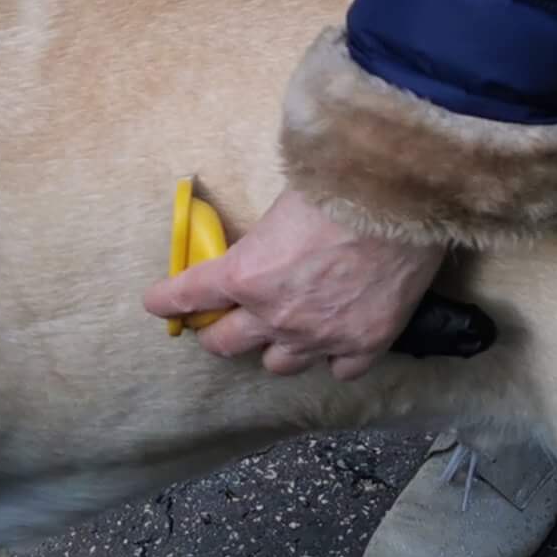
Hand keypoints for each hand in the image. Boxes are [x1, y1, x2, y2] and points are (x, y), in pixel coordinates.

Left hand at [139, 189, 443, 380]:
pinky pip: (336, 371)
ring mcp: (319, 337)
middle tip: (220, 322)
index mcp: (244, 274)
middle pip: (224, 344)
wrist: (400, 201)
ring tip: (281, 332)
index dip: (166, 301)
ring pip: (277, 365)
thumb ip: (261, 236)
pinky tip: (335, 341)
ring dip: (273, 348)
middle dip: (216, 332)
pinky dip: (332, 358)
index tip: (156, 304)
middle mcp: (275, 315)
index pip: (187, 295)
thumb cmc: (336, 186)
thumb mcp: (279, 206)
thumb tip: (262, 237)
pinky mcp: (363, 345)